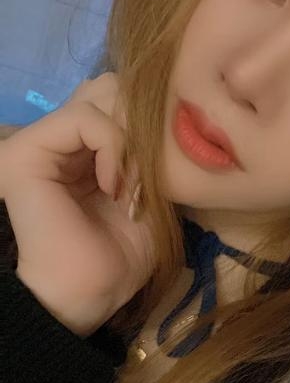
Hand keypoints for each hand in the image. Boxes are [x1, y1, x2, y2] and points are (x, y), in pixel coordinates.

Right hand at [1, 72, 156, 335]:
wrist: (88, 293)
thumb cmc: (120, 258)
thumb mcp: (150, 199)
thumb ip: (154, 158)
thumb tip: (168, 120)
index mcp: (88, 153)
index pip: (123, 103)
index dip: (151, 125)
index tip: (165, 171)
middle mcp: (63, 142)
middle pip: (112, 88)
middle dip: (142, 124)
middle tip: (150, 171)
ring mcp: (43, 143)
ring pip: (101, 95)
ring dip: (131, 139)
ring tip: (131, 186)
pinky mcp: (29, 150)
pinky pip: (84, 117)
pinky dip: (114, 147)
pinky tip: (115, 185)